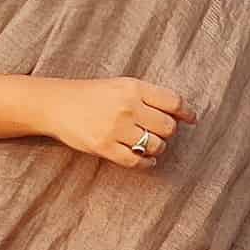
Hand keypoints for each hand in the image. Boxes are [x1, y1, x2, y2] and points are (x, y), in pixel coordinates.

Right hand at [40, 75, 197, 169]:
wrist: (57, 104)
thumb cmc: (92, 95)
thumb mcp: (120, 86)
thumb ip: (148, 96)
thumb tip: (183, 113)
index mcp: (134, 88)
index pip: (173, 101)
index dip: (186, 112)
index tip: (191, 119)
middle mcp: (128, 107)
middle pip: (167, 126)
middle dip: (168, 132)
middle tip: (159, 132)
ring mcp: (116, 128)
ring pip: (155, 145)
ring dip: (158, 148)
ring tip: (150, 145)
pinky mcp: (105, 147)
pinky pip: (137, 161)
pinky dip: (147, 163)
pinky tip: (147, 160)